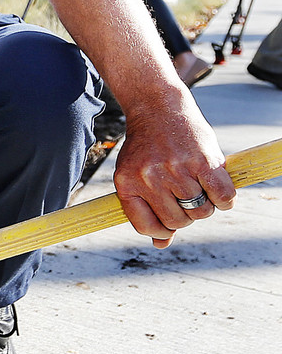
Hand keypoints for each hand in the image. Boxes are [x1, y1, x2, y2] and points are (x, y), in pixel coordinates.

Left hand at [113, 107, 234, 248]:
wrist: (158, 108)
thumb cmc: (147, 148)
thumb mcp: (135, 177)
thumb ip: (147, 210)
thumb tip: (161, 245)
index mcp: (127, 186)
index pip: (146, 227)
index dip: (161, 230)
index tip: (169, 223)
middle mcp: (149, 179)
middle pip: (177, 221)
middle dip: (186, 216)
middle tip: (188, 200)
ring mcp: (176, 170)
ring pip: (200, 212)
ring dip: (206, 207)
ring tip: (202, 190)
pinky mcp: (203, 160)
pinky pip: (222, 196)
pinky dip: (225, 200)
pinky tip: (220, 193)